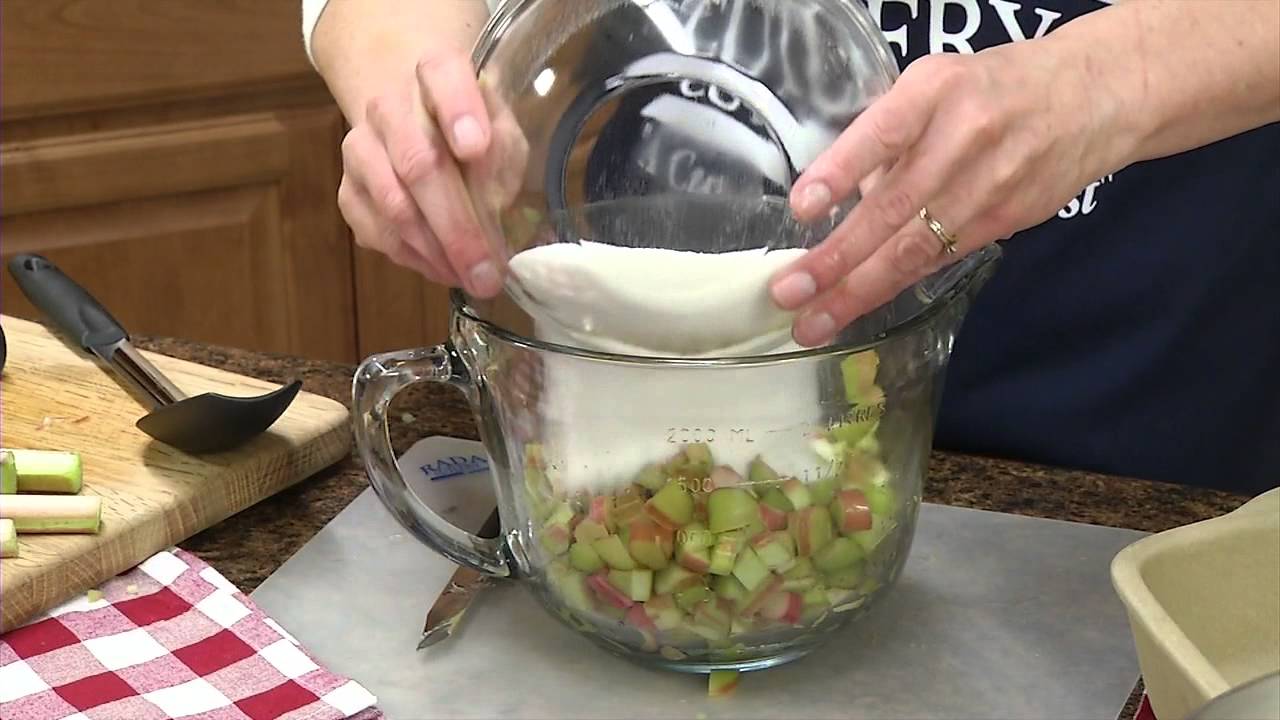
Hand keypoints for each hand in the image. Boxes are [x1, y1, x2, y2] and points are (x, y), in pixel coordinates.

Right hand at [336, 48, 527, 296]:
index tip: (476, 146)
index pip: (443, 78)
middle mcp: (389, 106)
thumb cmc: (471, 130)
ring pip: (394, 205)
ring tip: (473, 279)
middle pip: (418, 163)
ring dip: (437, 251)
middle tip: (487, 270)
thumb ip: (503, 158)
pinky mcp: (349, 189)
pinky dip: (413, 258)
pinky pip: (376, 231)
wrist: (412, 118)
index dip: (458, 111)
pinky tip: (443, 270)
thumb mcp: (502, 131)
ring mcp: (361, 148)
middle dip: (457, 226)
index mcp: (436, 74)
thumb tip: (493, 211)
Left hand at [769, 40, 1123, 345]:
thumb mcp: (934, 83)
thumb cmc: (992, 88)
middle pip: (895, 207)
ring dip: (857, 290)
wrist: (1094, 97)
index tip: (802, 207)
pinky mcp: (1007, 221)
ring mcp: (990, 185)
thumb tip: (842, 196)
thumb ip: (888, 133)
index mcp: (936, 91)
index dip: (842, 172)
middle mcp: (964, 137)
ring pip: (916, 249)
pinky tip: (857, 307)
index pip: (884, 133)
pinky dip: (894, 286)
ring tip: (813, 322)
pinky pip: (939, 259)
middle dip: (837, 258)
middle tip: (787, 293)